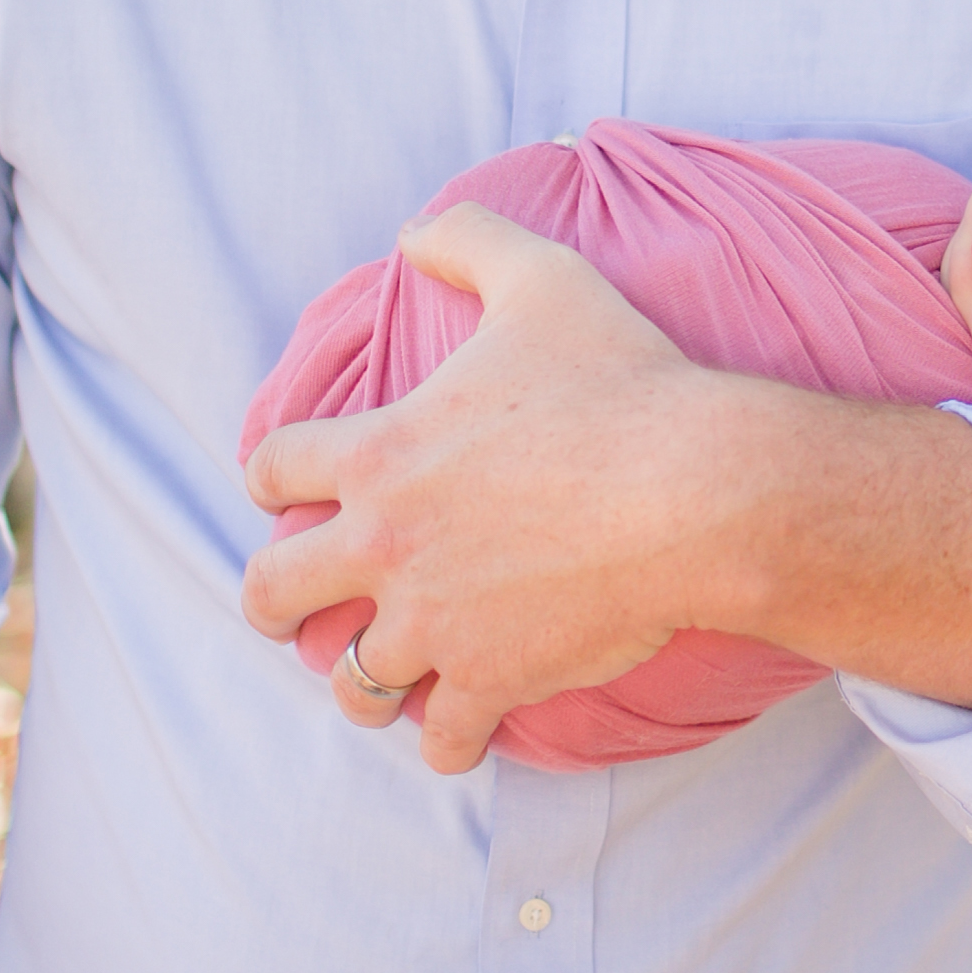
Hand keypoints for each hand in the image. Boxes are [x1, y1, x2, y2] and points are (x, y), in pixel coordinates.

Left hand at [242, 204, 718, 772]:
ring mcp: (433, 623)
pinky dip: (448, 739)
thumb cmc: (625, 381)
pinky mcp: (491, 681)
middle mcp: (385, 546)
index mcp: (379, 453)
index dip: (274, 478)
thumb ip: (469, 240)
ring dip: (364, 677)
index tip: (290, 491)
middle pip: (270, 593)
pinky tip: (466, 726)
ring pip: (350, 683)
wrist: (700, 489)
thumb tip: (417, 231)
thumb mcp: (543, 279)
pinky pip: (440, 741)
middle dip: (275, 599)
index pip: (274, 469)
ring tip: (388, 671)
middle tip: (299, 601)